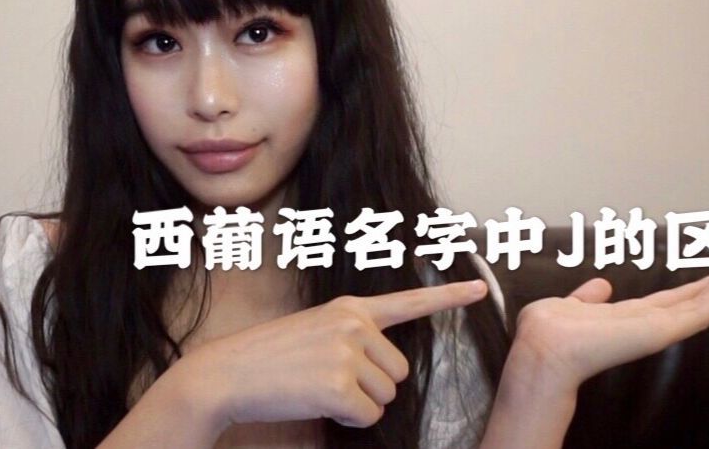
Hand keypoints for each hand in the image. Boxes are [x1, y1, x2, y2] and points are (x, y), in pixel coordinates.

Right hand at [177, 279, 489, 431]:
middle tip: (328, 380)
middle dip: (372, 385)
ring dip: (358, 403)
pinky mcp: (339, 384)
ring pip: (386, 396)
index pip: (408, 302)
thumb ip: (351, 336)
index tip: (481, 288)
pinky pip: (368, 416)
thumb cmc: (269, 358)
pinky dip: (346, 419)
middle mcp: (354, 324)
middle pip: (399, 372)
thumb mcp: (313, 330)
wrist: (227, 373)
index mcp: (349, 309)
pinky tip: (316, 402)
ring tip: (317, 388)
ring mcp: (347, 353)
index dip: (449, 297)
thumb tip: (385, 367)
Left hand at [506, 265, 708, 393]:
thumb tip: (603, 284)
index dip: (691, 289)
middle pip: (690, 302)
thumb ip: (588, 297)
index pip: (667, 301)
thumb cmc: (549, 331)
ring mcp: (654, 329)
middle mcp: (644, 323)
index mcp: (625, 316)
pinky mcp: (658, 332)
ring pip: (698, 307)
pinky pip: (695, 316)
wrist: (546, 347)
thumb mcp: (571, 305)